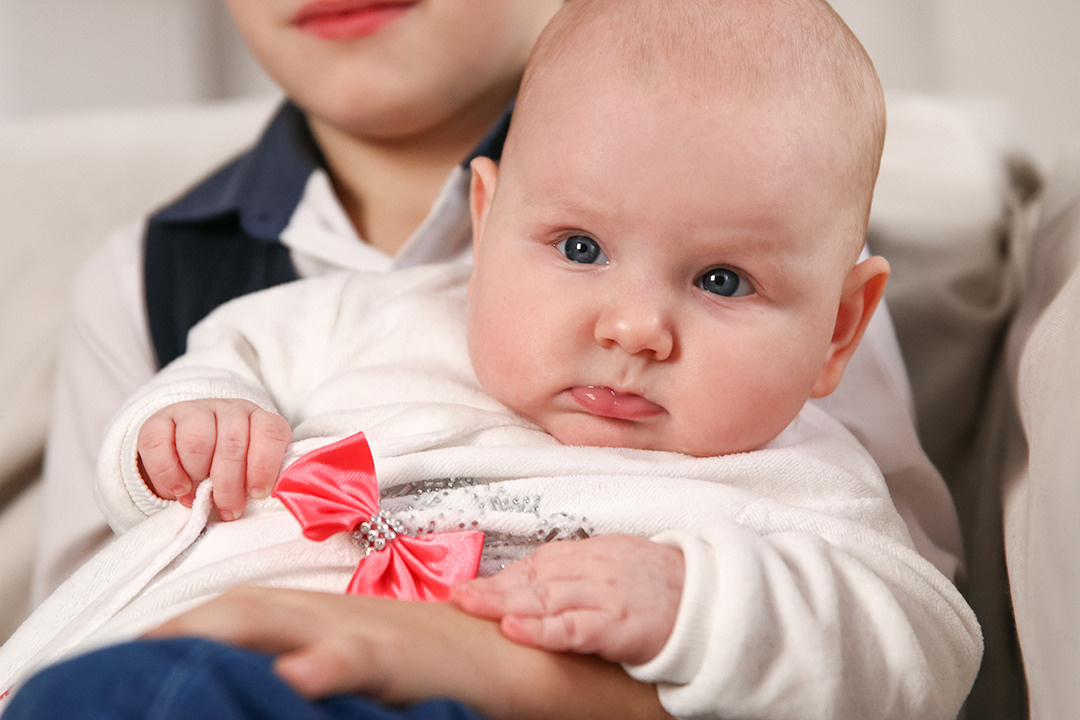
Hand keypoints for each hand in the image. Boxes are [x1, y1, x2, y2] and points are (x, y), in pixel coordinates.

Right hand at [136, 399, 290, 519]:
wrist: (186, 454)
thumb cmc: (229, 470)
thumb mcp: (250, 475)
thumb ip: (256, 484)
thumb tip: (258, 505)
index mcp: (258, 420)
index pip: (270, 432)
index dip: (265, 465)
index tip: (257, 493)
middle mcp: (229, 411)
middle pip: (232, 443)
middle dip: (229, 485)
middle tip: (227, 510)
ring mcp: (194, 411)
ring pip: (197, 441)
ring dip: (198, 476)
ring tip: (197, 497)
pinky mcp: (159, 420)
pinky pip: (158, 443)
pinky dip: (168, 473)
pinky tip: (178, 489)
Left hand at [145, 587, 670, 719]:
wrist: (515, 653)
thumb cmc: (437, 662)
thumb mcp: (366, 657)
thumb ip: (317, 659)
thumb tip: (270, 680)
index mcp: (323, 615)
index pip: (241, 610)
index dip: (186, 624)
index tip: (135, 647)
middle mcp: (335, 615)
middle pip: (247, 606)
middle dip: (186, 623)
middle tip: (126, 652)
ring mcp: (368, 631)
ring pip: (288, 619)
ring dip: (227, 631)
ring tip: (167, 647)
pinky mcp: (402, 655)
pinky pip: (356, 655)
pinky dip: (323, 663)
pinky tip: (292, 677)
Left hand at [451, 534, 683, 664]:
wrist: (711, 600)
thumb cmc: (664, 588)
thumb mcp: (618, 566)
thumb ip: (580, 572)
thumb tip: (537, 587)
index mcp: (593, 554)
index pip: (538, 564)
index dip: (502, 577)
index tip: (470, 587)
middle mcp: (594, 569)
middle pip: (534, 578)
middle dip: (493, 588)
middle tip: (458, 596)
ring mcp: (605, 595)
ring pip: (546, 598)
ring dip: (504, 603)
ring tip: (470, 607)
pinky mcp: (617, 624)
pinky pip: (573, 628)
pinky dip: (541, 629)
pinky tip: (515, 630)